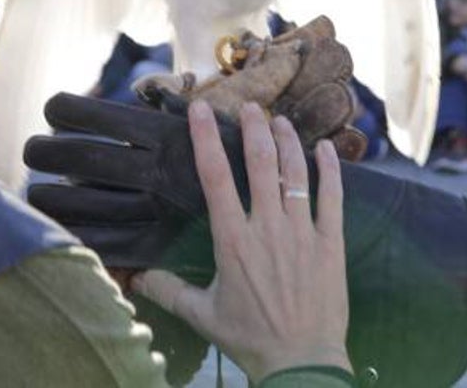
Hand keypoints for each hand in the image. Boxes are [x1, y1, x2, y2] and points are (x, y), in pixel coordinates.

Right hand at [24, 92, 466, 385]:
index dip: (206, 138)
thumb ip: (168, 289)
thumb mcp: (203, 315)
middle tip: (250, 105)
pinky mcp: (332, 244)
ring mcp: (303, 233)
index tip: (202, 108)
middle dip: (254, 129)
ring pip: (295, 174)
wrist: (302, 364)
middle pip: (260, 164)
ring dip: (288, 142)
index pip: (216, 177)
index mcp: (233, 241)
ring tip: (281, 120)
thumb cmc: (250, 339)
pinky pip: (333, 198)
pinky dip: (331, 170)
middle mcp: (268, 229)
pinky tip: (326, 148)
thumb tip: (133, 275)